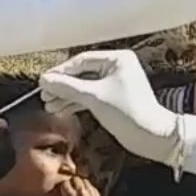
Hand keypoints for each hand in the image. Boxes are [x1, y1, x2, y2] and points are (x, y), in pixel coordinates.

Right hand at [40, 51, 180, 164]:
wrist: (152, 136)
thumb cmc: (128, 112)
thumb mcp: (94, 97)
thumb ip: (68, 87)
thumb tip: (44, 80)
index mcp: (118, 59)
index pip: (82, 60)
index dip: (61, 72)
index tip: (43, 82)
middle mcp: (117, 67)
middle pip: (82, 73)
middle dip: (63, 86)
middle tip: (44, 96)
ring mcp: (116, 83)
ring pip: (85, 86)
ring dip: (67, 96)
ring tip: (49, 106)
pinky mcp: (114, 98)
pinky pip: (91, 96)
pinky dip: (77, 102)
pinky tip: (61, 109)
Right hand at [59, 176, 102, 195]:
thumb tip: (67, 189)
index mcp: (70, 195)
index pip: (65, 182)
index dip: (64, 185)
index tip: (65, 187)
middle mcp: (81, 192)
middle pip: (76, 179)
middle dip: (73, 182)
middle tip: (73, 186)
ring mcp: (91, 193)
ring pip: (85, 181)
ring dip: (82, 184)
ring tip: (81, 190)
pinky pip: (93, 187)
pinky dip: (90, 189)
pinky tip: (88, 194)